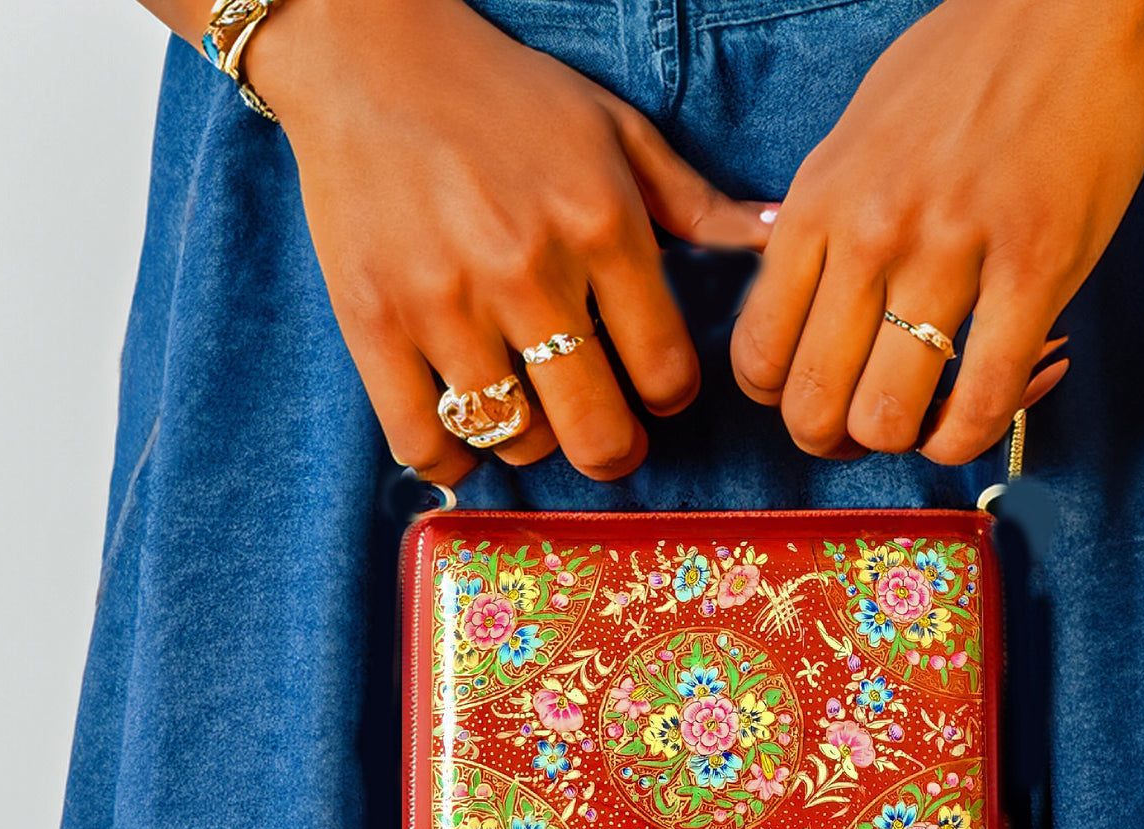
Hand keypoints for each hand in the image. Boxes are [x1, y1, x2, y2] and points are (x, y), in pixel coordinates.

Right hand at [244, 0, 776, 481]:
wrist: (367, 54)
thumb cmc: (504, 95)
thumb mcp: (614, 130)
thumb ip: (695, 201)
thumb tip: (776, 237)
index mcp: (601, 226)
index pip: (666, 371)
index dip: (669, 397)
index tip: (655, 390)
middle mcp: (528, 271)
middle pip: (597, 431)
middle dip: (615, 451)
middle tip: (609, 439)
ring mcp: (445, 302)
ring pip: (516, 439)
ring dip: (534, 440)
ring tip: (532, 408)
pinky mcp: (373, 321)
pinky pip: (423, 441)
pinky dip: (451, 458)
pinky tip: (464, 433)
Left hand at [730, 0, 1143, 463]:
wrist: (1068, 3)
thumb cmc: (957, 72)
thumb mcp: (850, 144)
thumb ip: (819, 232)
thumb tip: (801, 311)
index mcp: (816, 209)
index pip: (758, 356)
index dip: (781, 402)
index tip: (815, 397)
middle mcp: (869, 236)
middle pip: (812, 405)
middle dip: (834, 441)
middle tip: (865, 430)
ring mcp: (952, 254)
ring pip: (887, 418)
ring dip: (901, 442)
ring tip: (925, 419)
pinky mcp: (1037, 269)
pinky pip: (981, 399)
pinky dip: (969, 436)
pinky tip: (973, 420)